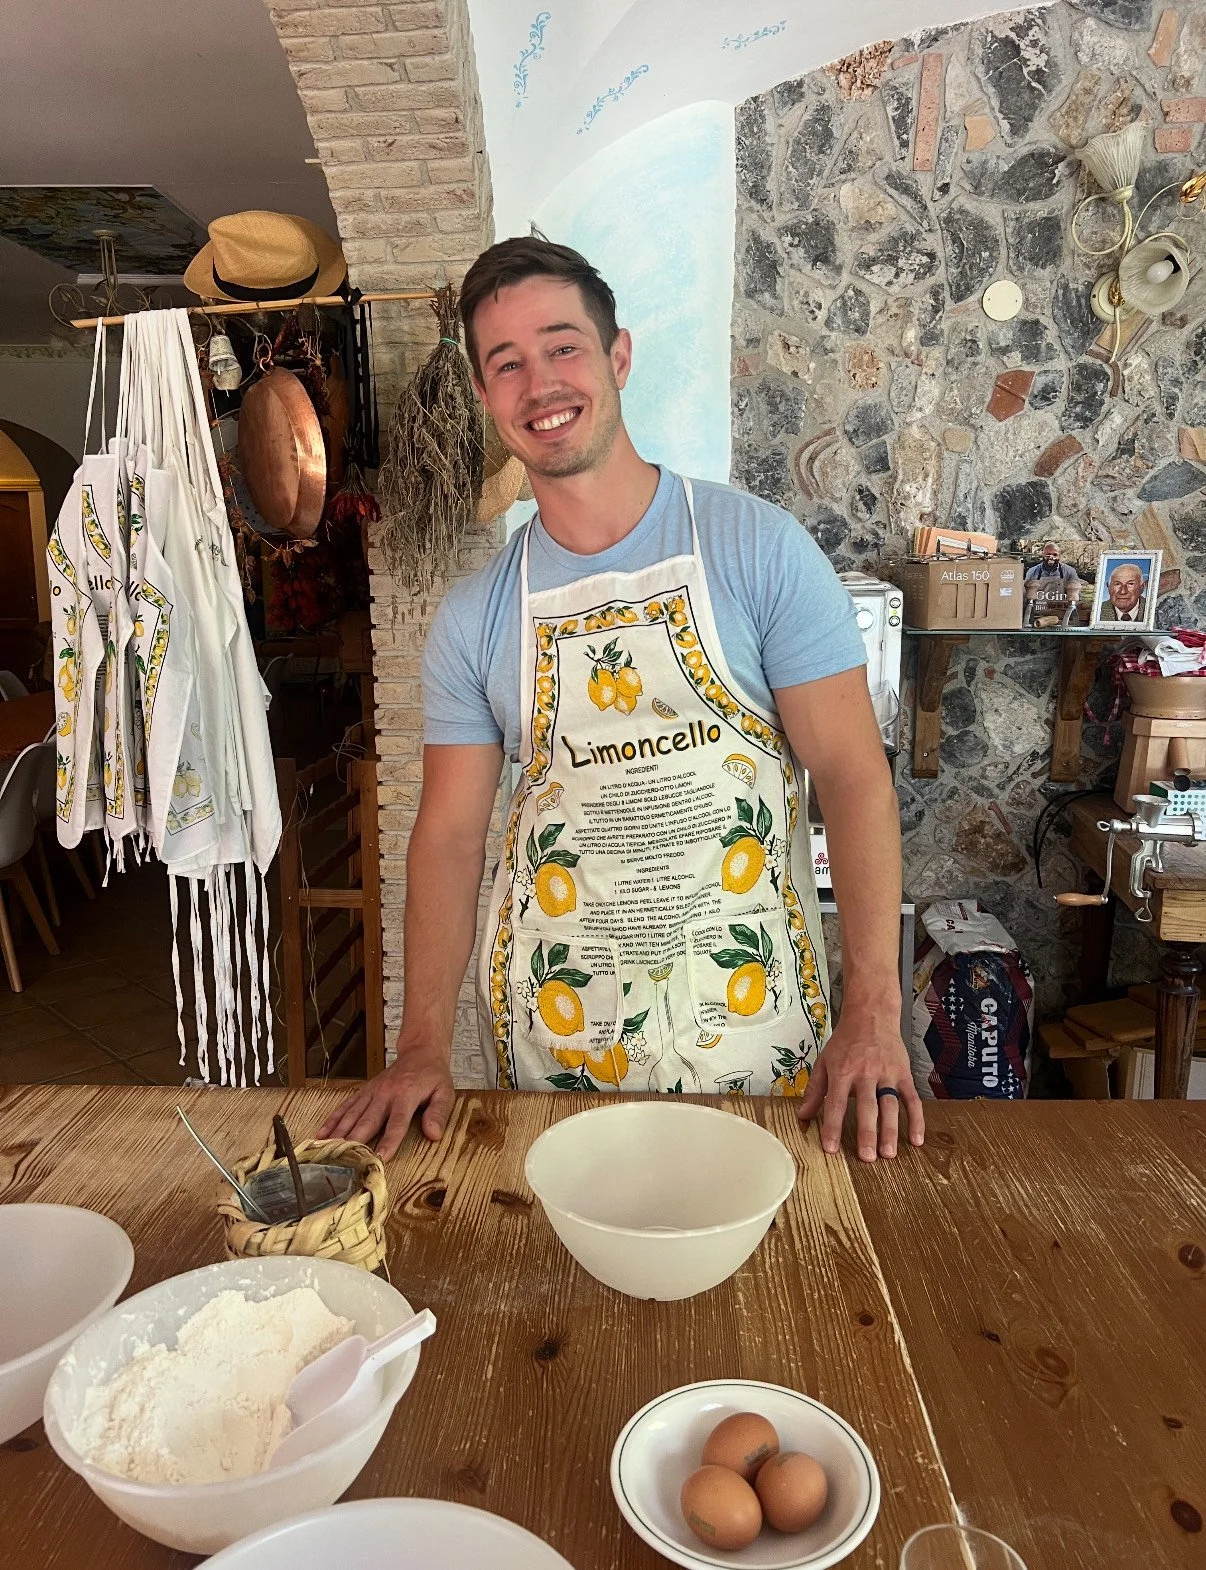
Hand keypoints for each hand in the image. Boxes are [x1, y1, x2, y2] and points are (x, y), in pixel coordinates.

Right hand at [318, 1040, 454, 1160]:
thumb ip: (439, 1113)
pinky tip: (322, 1134)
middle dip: (355, 1141)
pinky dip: (333, 1120)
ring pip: (352, 1115)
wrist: (420, 1051)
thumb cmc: (433, 1075)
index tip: (379, 1157)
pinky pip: (346, 1106)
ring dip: (339, 1133)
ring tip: (327, 1151)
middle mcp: (385, 1093)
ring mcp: (372, 1091)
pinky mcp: (364, 1091)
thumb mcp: (445, 1092)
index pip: (396, 1122)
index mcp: (406, 1095)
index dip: (388, 1141)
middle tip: (344, 1160)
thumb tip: (433, 1134)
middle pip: (368, 1120)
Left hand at [797, 1011, 923, 1160]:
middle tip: (866, 1157)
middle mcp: (865, 1073)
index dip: (833, 1126)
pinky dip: (916, 1120)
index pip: (836, 1103)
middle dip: (867, 1133)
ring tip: (888, 1154)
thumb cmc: (846, 1041)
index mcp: (842, 1071)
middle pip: (867, 1106)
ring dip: (891, 1131)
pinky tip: (916, 1140)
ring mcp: (887, 1074)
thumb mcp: (824, 1061)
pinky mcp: (904, 1074)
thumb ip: (815, 1090)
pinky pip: (912, 1099)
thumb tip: (802, 1116)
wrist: (871, 1015)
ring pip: (890, 1105)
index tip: (831, 1148)